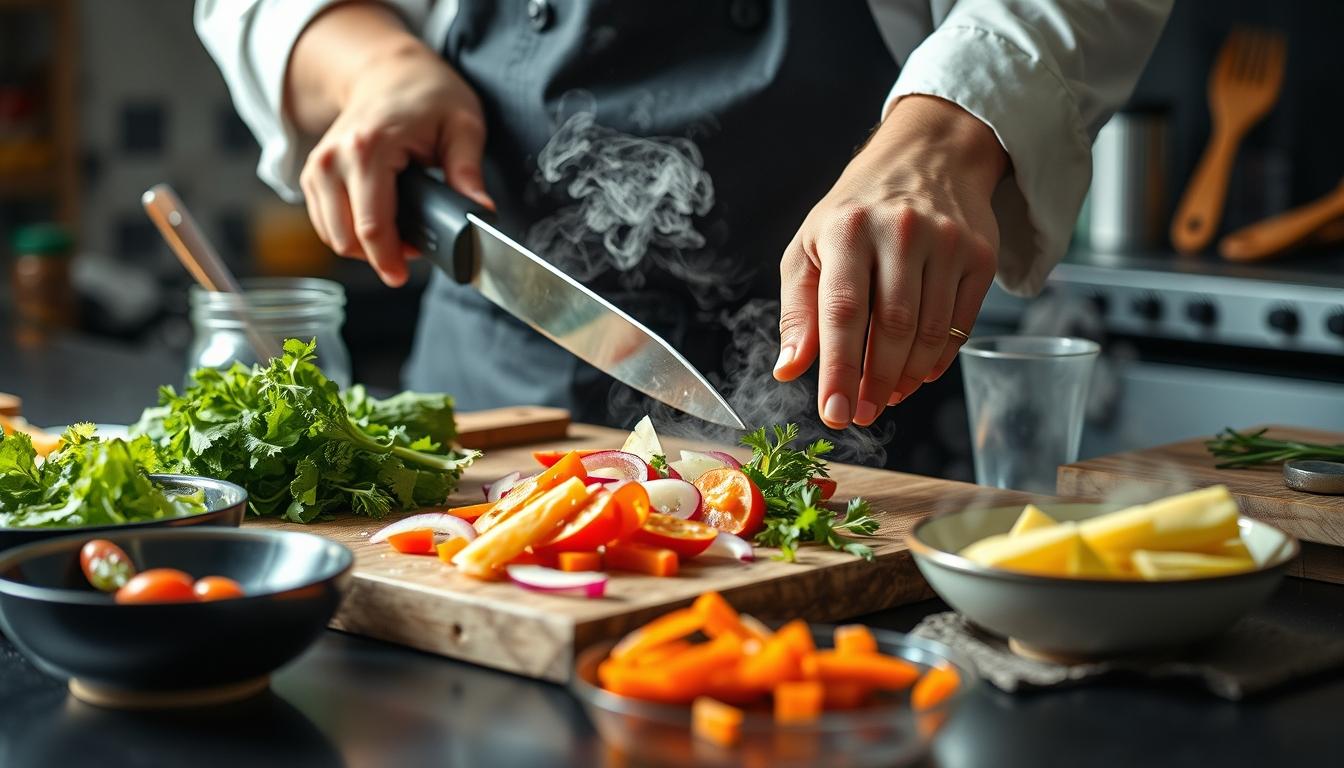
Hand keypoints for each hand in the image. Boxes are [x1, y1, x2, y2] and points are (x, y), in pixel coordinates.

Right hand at [289, 5, 493, 286]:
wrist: (388, 71)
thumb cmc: (428, 96)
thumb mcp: (462, 127)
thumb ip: (468, 173)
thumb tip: (479, 213)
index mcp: (369, 149)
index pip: (372, 225)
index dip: (389, 259)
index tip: (403, 276)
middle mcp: (333, 159)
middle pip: (346, 238)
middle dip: (381, 255)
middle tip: (416, 248)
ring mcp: (318, 168)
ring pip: (333, 237)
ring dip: (366, 247)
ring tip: (402, 233)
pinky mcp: (313, 176)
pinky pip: (326, 225)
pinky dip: (351, 234)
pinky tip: (380, 224)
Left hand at [775, 95, 1006, 428]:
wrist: (927, 155)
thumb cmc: (855, 211)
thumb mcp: (810, 247)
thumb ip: (798, 311)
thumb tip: (789, 371)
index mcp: (847, 229)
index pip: (843, 313)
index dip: (839, 370)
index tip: (834, 413)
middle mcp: (901, 231)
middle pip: (892, 328)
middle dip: (874, 383)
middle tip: (860, 413)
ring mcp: (947, 243)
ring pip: (930, 332)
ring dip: (907, 378)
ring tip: (885, 396)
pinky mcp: (980, 256)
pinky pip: (960, 325)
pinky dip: (937, 360)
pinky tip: (917, 373)